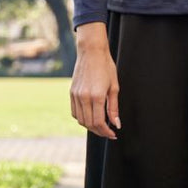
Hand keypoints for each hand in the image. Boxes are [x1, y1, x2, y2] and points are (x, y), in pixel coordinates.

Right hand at [70, 25, 120, 139]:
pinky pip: (74, 112)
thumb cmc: (106, 67)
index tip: (113, 134)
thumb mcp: (114, 87)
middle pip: (89, 124)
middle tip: (108, 132)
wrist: (91, 52)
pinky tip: (90, 116)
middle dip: (99, 131)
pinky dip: (82, 118)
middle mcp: (84, 97)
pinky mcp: (71, 93)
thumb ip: (113, 107)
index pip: (99, 122)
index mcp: (96, 96)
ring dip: (90, 126)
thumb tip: (116, 124)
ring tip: (100, 126)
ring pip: (80, 120)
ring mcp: (76, 95)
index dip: (106, 132)